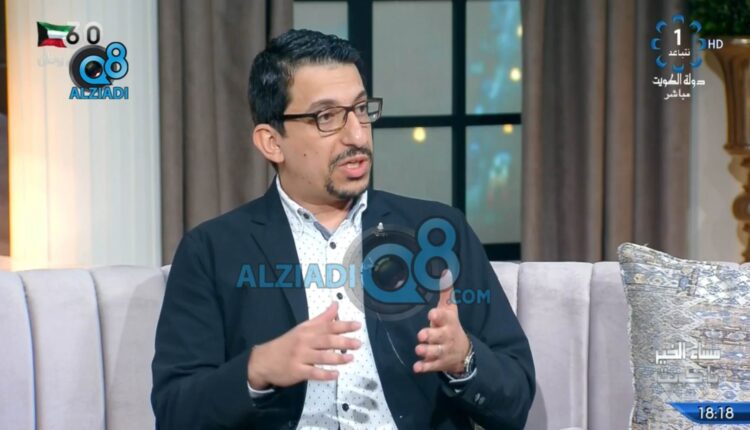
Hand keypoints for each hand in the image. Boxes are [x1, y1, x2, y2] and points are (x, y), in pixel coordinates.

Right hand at [247, 301, 361, 388]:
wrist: (264, 360)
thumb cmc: (288, 343)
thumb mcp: (303, 328)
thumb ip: (322, 318)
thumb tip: (336, 305)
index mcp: (307, 330)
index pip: (328, 326)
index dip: (344, 325)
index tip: (358, 325)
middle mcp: (304, 342)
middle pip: (326, 340)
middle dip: (343, 341)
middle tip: (358, 343)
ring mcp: (300, 357)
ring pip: (321, 356)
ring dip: (337, 358)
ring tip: (351, 358)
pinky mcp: (297, 371)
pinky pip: (313, 372)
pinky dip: (325, 374)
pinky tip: (336, 374)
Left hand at [413, 271, 470, 374]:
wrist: (464, 353)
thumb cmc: (451, 326)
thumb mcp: (450, 310)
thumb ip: (446, 293)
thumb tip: (445, 271)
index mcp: (448, 322)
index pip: (444, 318)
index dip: (439, 316)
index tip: (432, 313)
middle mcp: (446, 336)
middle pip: (440, 336)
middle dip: (431, 335)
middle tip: (421, 335)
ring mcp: (443, 351)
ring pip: (435, 352)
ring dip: (427, 351)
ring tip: (418, 349)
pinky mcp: (439, 363)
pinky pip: (431, 366)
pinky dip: (425, 367)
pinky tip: (417, 367)